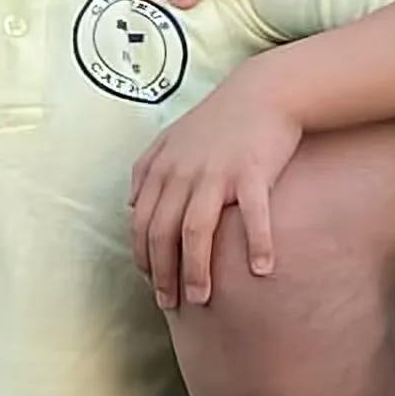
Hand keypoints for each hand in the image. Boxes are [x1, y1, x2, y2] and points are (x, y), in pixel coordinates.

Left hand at [129, 68, 306, 307]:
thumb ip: (146, 170)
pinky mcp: (252, 172)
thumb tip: (130, 204)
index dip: (143, 256)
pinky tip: (261, 271)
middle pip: (163, 232)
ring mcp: (216, 173)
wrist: (264, 91)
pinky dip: (256, 243)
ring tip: (201, 299)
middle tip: (170, 304)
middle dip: (162, 272)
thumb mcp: (172, 139)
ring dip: (196, 269)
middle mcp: (182, 172)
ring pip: (196, 230)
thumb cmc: (220, 119)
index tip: (151, 283)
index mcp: (162, 167)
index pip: (142, 222)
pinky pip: (252, 214)